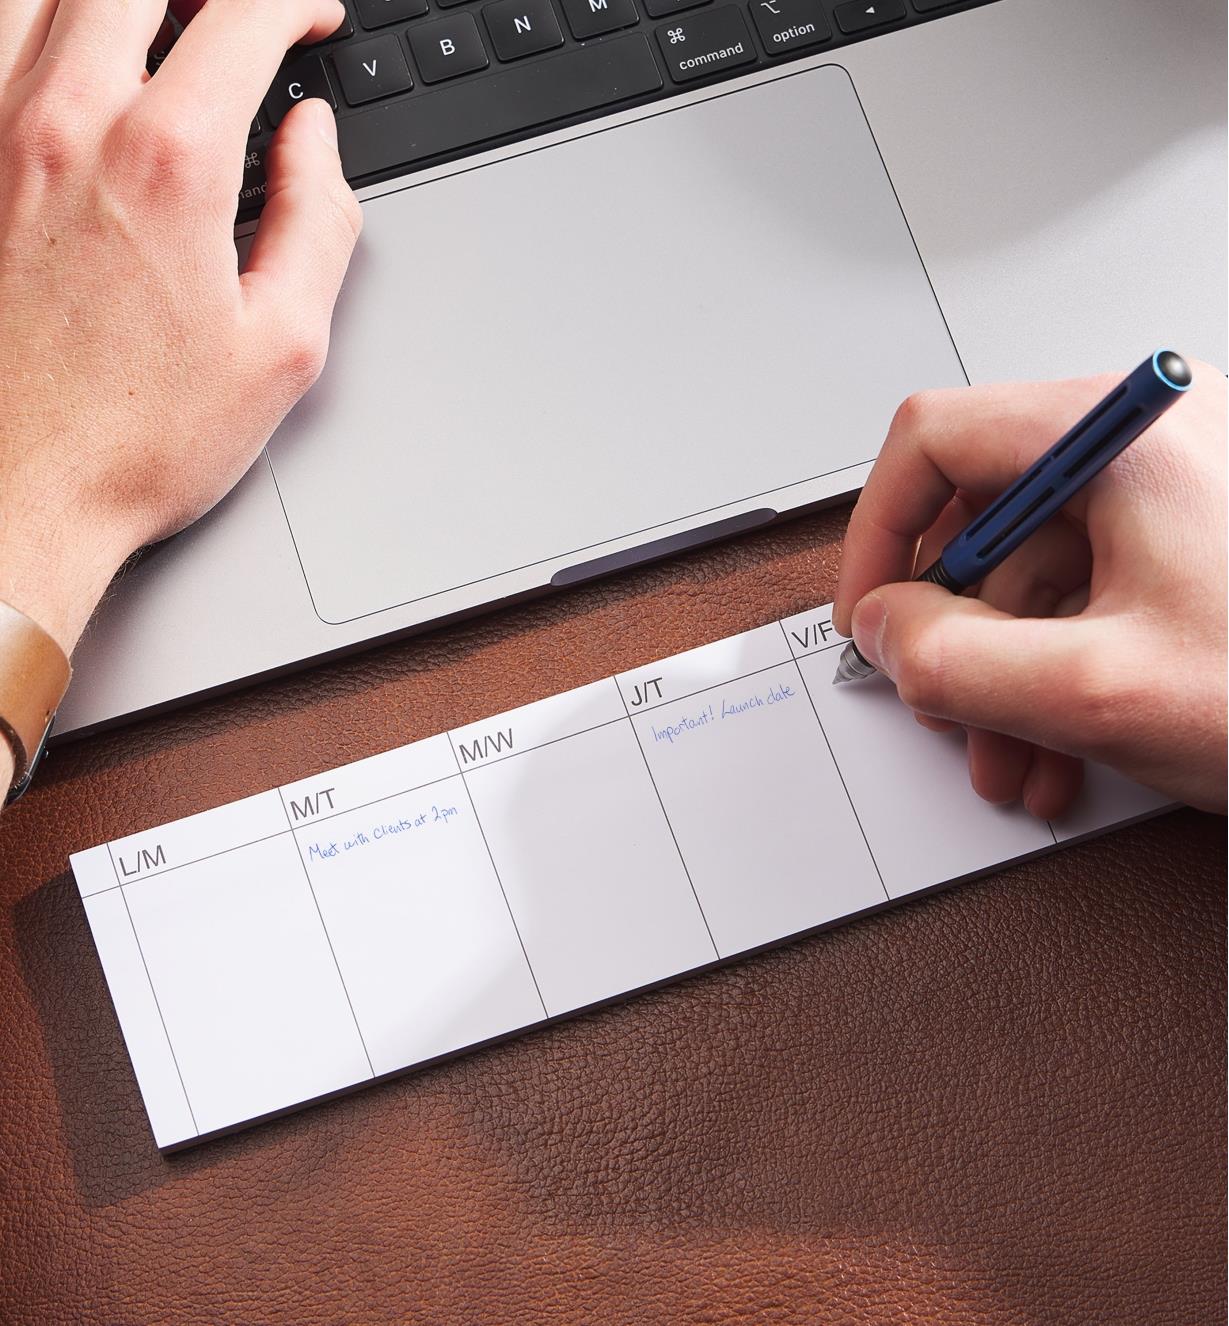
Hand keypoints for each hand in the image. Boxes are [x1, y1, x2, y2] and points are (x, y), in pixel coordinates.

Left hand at [0, 0, 360, 660]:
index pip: (240, 18)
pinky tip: (57, 50)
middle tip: (239, 12)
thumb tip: (313, 141)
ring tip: (153, 19)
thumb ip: (317, 222)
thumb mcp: (282, 347)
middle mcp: (68, 125)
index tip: (315, 19)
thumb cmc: (142, 439)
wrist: (20, 495)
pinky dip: (29, 26)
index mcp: (168, 165)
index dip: (294, 2)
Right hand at [833, 364, 1227, 817]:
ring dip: (1005, 674)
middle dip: (953, 634)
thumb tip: (886, 631)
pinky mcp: (1191, 540)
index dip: (878, 535)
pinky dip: (1057, 670)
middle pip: (980, 517)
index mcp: (1124, 434)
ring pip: (1030, 572)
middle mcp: (1145, 442)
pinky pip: (1085, 592)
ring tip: (1017, 756)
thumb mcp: (1103, 693)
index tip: (871, 614)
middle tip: (947, 703)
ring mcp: (1172, 490)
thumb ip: (957, 661)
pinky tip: (1064, 744)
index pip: (934, 439)